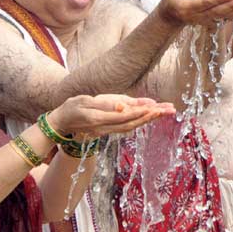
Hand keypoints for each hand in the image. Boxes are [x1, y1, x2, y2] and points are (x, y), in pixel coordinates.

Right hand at [47, 94, 173, 136]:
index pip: (124, 116)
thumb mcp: (85, 101)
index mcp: (99, 119)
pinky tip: (152, 115)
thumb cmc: (72, 108)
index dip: (140, 113)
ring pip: (133, 125)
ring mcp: (109, 130)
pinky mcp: (110, 128)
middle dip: (152, 116)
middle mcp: (106, 127)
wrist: (62, 122)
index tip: (155, 108)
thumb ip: (104, 104)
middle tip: (170, 110)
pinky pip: (129, 126)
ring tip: (167, 111)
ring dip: (151, 119)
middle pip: (133, 123)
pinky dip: (142, 120)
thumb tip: (123, 107)